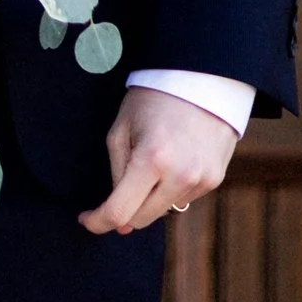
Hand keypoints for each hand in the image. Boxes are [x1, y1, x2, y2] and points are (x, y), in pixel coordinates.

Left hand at [80, 86, 237, 234]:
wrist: (201, 79)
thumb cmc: (153, 100)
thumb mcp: (121, 129)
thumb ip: (116, 174)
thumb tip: (119, 222)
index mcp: (151, 159)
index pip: (120, 211)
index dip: (98, 221)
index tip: (85, 219)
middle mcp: (180, 176)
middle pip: (141, 219)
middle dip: (123, 210)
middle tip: (117, 187)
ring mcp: (202, 181)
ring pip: (163, 211)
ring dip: (150, 197)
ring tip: (153, 158)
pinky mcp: (216, 180)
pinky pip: (184, 198)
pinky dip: (171, 188)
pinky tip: (174, 158)